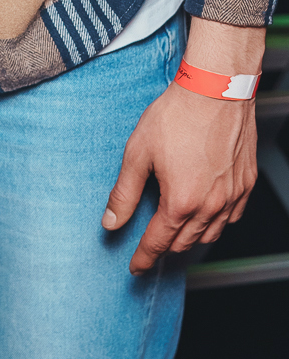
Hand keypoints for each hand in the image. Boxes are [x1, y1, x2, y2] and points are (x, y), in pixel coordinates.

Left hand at [103, 73, 259, 275]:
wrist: (216, 90)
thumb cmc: (176, 116)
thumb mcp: (137, 154)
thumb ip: (124, 193)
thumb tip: (110, 223)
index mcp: (181, 202)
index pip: (159, 243)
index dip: (144, 258)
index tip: (135, 267)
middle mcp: (211, 206)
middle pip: (185, 243)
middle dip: (166, 249)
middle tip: (151, 248)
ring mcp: (232, 196)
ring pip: (210, 234)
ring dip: (190, 238)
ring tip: (175, 233)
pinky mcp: (246, 183)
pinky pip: (232, 217)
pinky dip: (216, 223)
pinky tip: (205, 214)